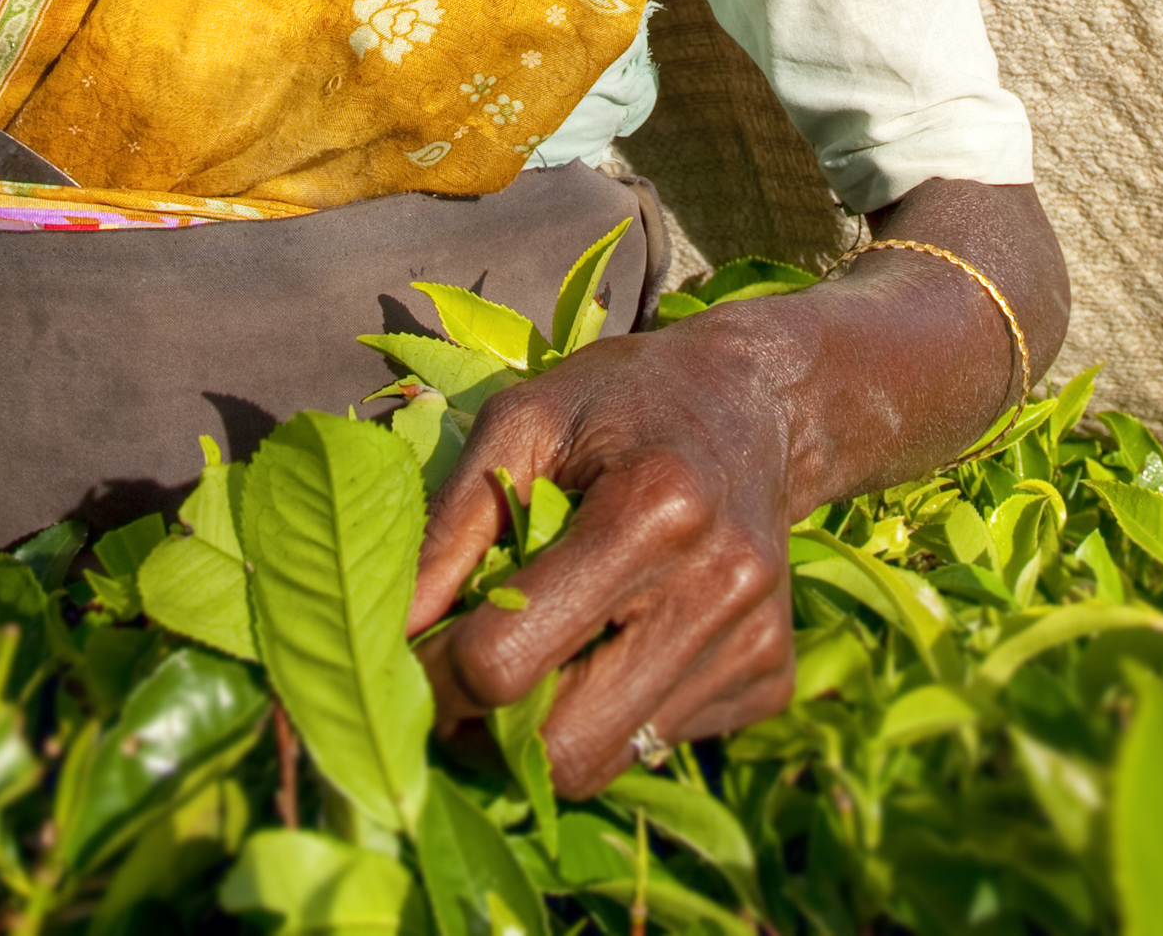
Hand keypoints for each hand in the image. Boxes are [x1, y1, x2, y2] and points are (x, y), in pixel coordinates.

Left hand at [408, 319, 811, 797]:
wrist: (759, 402)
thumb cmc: (623, 401)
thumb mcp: (522, 422)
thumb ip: (450, 526)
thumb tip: (388, 631)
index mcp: (652, 509)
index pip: (507, 658)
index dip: (434, 678)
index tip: (406, 661)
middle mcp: (717, 588)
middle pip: (565, 746)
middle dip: (487, 736)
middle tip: (456, 694)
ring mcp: (753, 643)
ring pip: (610, 760)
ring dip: (545, 736)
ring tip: (527, 666)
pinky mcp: (773, 679)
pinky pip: (661, 744)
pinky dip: (612, 715)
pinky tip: (613, 644)